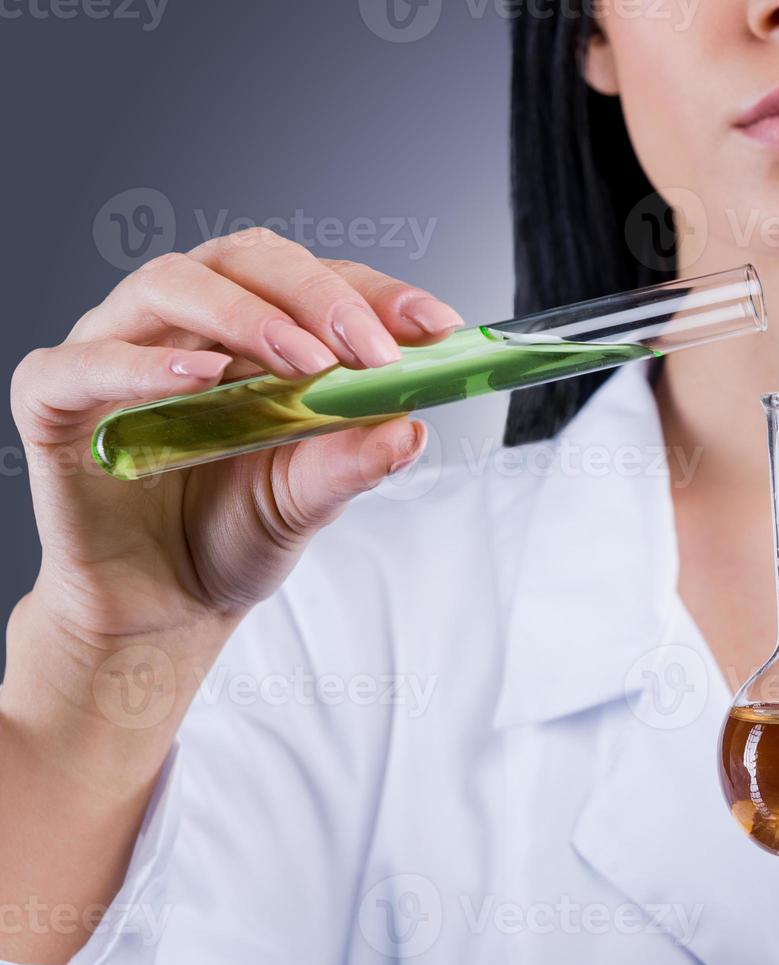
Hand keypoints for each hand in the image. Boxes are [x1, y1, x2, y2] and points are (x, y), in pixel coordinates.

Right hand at [1, 229, 460, 964]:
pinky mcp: (64, 410)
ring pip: (171, 285)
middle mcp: (191, 337)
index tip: (445, 328)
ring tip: (303, 361)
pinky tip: (211, 377)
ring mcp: (122, 364)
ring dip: (246, 315)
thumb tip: (415, 419)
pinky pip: (87, 362)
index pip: (323, 286)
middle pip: (251, 258)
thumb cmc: (233, 551)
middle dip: (319, 295)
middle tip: (374, 344)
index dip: (380, 293)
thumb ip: (355, 461)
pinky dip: (148, 358)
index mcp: (264, 345)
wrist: (158, 624)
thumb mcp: (314, 506)